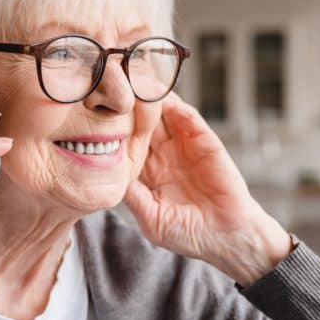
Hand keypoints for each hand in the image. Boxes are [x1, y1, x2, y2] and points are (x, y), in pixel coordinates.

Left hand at [124, 92, 291, 285]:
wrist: (226, 237)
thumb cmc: (188, 234)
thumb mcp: (152, 218)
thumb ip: (133, 196)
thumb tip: (108, 174)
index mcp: (146, 172)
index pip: (125, 144)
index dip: (112, 130)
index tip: (93, 115)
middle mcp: (163, 155)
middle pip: (140, 124)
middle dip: (128, 107)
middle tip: (111, 87)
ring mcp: (184, 146)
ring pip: (162, 115)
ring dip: (150, 99)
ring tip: (135, 82)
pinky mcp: (205, 142)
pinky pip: (189, 118)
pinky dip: (177, 106)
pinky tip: (163, 97)